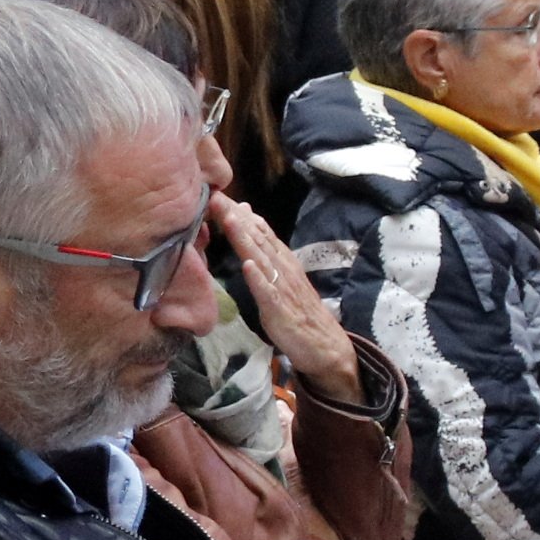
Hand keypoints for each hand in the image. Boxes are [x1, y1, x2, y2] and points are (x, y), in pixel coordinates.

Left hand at [215, 196, 359, 404]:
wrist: (323, 345)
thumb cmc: (297, 311)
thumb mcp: (280, 277)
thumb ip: (265, 253)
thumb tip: (248, 223)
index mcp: (282, 259)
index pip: (259, 230)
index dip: (239, 212)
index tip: (218, 194)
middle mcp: (283, 267)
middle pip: (258, 237)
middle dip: (236, 217)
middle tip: (216, 197)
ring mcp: (282, 287)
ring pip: (261, 258)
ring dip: (246, 238)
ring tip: (230, 220)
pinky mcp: (280, 309)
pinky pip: (268, 292)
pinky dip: (258, 278)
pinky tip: (247, 265)